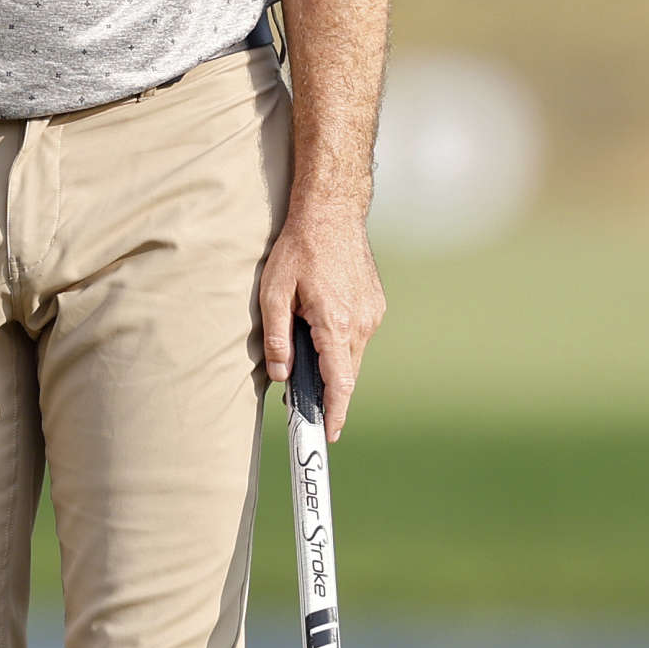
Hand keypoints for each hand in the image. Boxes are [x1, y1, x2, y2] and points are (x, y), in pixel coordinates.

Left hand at [259, 197, 384, 440]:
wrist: (332, 214)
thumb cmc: (299, 249)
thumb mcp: (273, 292)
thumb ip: (276, 337)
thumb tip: (280, 374)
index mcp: (335, 322)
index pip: (339, 381)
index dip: (334, 412)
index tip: (330, 434)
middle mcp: (360, 322)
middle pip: (347, 373)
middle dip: (329, 393)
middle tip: (305, 405)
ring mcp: (372, 313)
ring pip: (353, 355)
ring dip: (333, 364)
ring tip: (306, 359)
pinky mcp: (375, 305)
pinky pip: (358, 336)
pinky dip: (340, 343)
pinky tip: (321, 331)